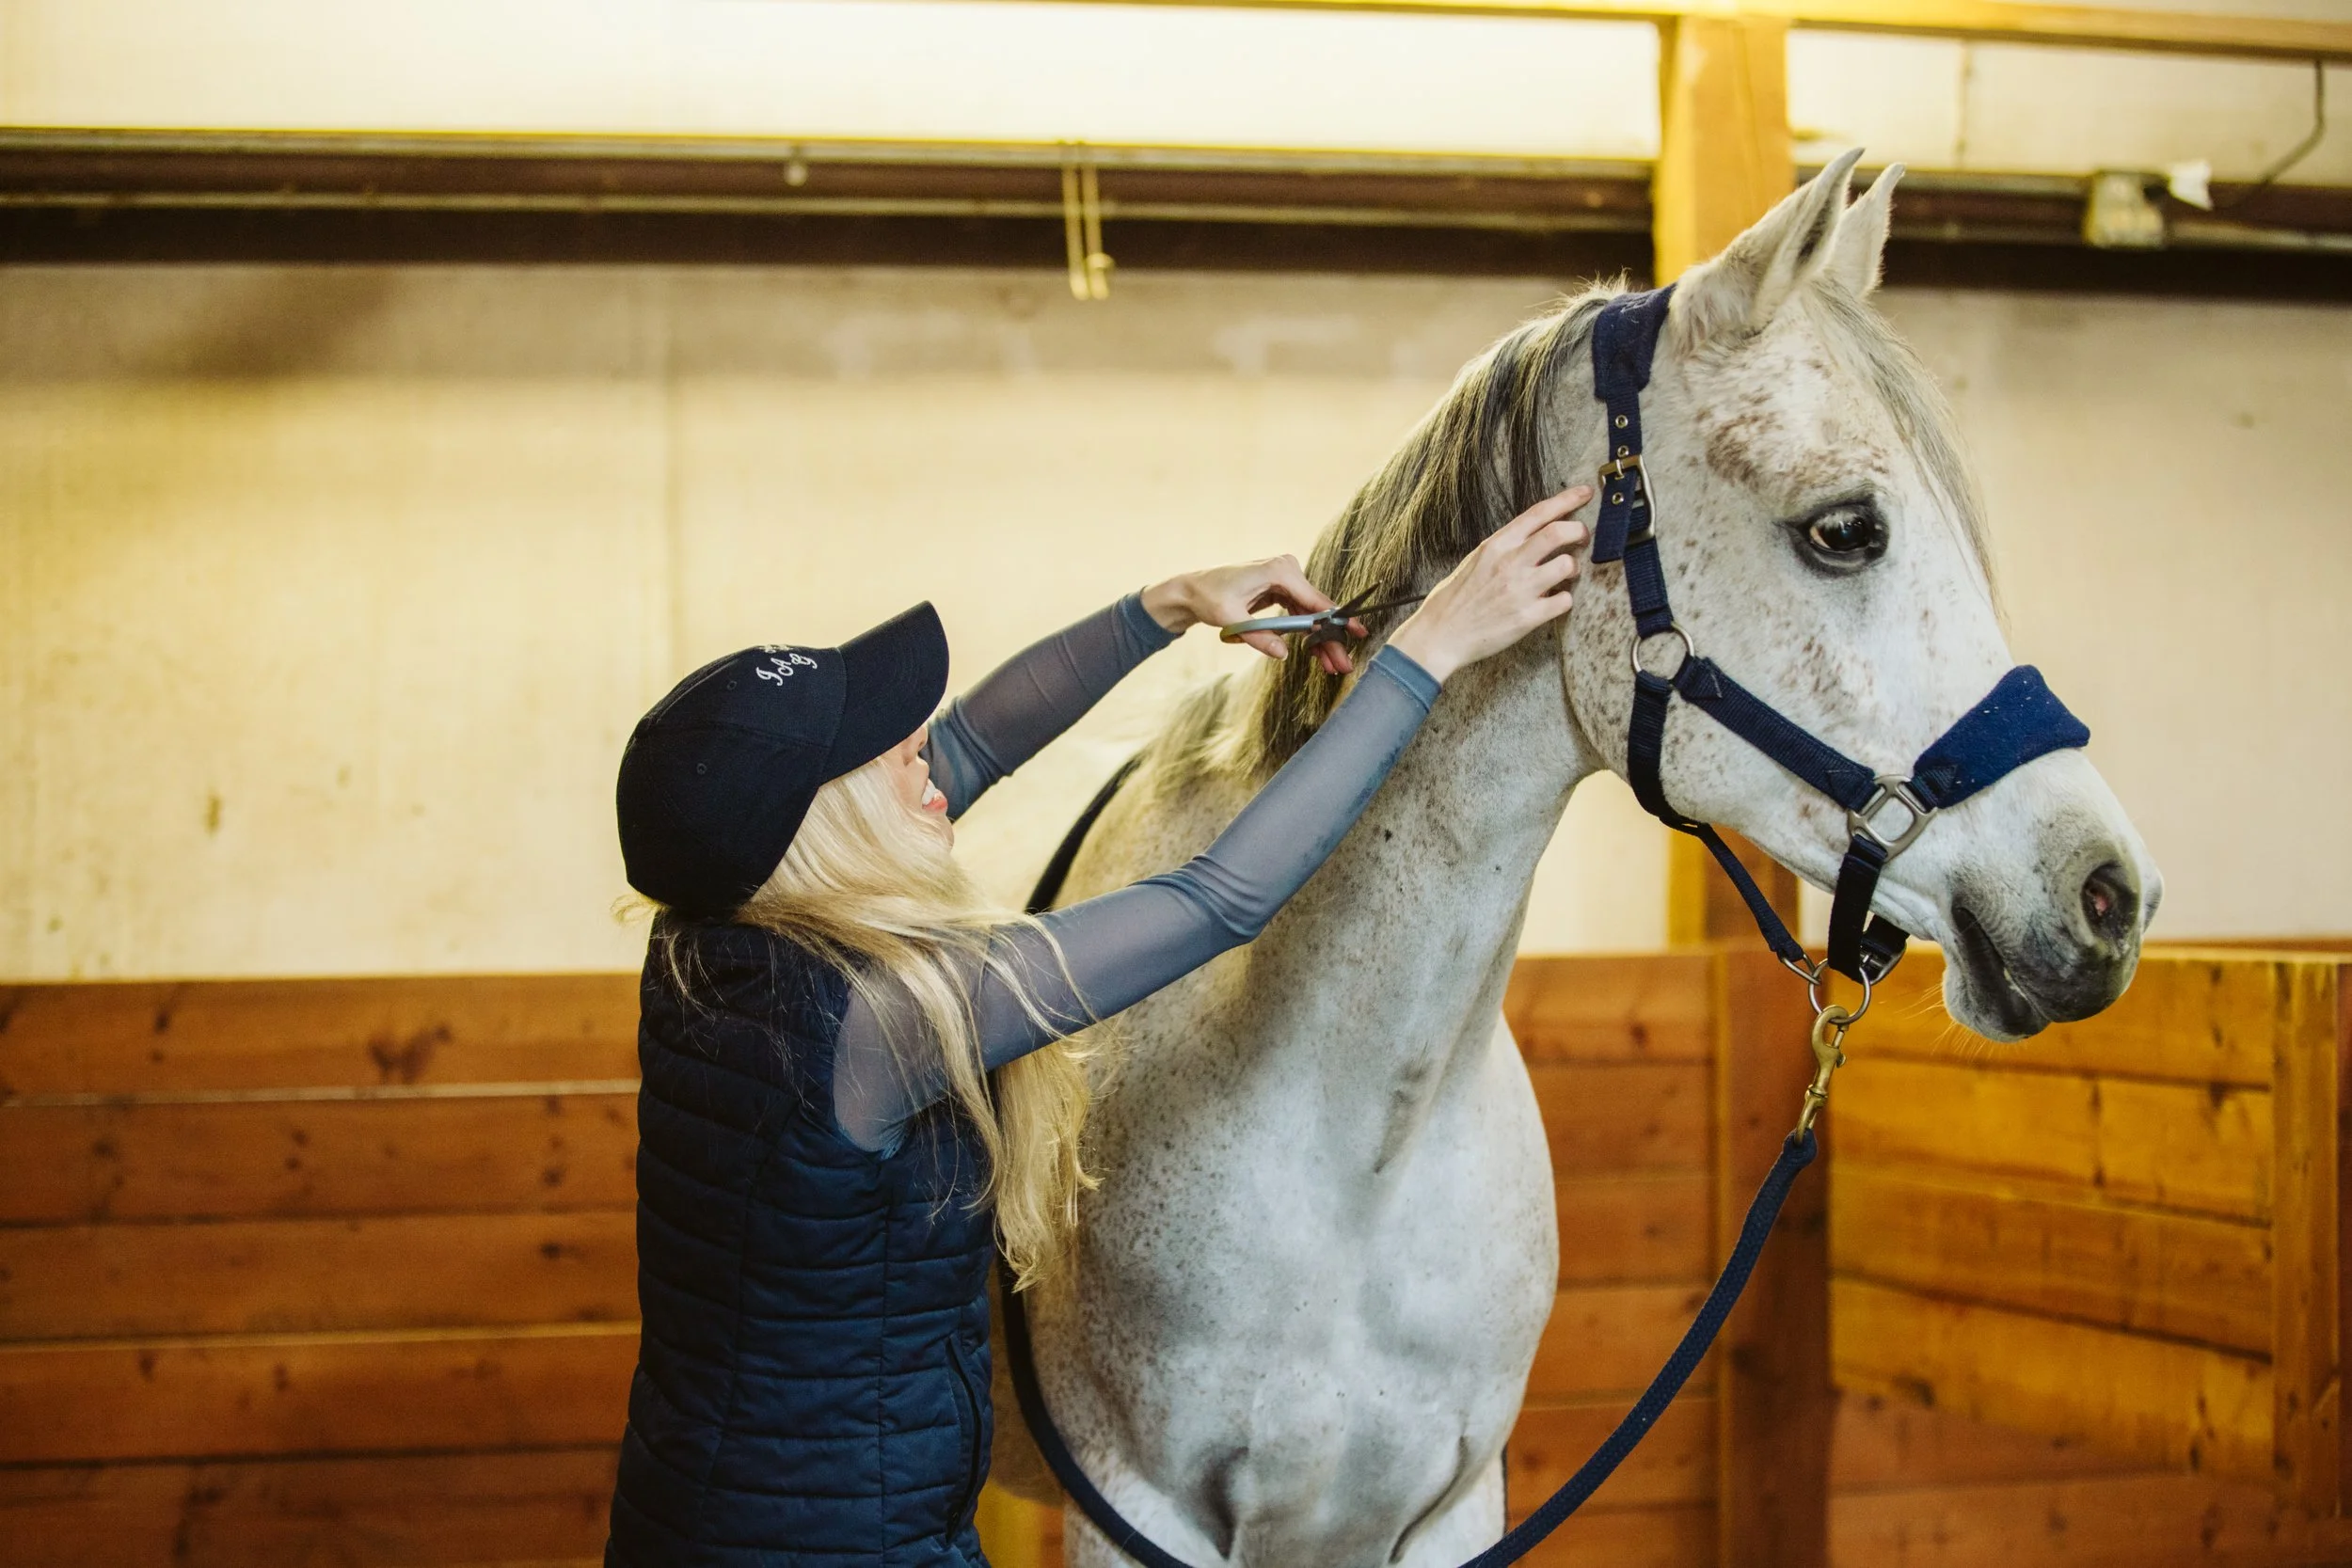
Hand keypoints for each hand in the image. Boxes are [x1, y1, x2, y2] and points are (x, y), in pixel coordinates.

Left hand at [1141, 556, 1363, 674]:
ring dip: (1321, 640)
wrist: (1193, 589)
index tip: (1356, 634)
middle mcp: (1286, 570)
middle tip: (1344, 665)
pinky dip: (1308, 633)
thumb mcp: (1230, 618)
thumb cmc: (1209, 597)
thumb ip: (1258, 636)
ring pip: (1311, 614)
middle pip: (1316, 609)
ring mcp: (1285, 579)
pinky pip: (1300, 613)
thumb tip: (1283, 653)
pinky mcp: (1282, 589)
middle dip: (1330, 638)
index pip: (1315, 599)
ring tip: (1333, 666)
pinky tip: (1318, 653)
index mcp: (1279, 571)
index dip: (1336, 620)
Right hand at [1385, 485, 1590, 683]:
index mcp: (1497, 545)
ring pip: (1568, 565)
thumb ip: (1505, 546)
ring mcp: (1520, 590)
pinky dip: (1565, 599)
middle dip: (1580, 531)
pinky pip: (1564, 600)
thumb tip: (1535, 534)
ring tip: (1565, 574)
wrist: (1440, 635)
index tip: (1585, 493)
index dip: (1567, 499)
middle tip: (1583, 537)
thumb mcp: (1476, 560)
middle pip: (1560, 532)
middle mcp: (1510, 563)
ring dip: (1574, 568)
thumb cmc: (1456, 598)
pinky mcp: (1528, 617)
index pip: (1539, 513)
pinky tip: (1553, 601)